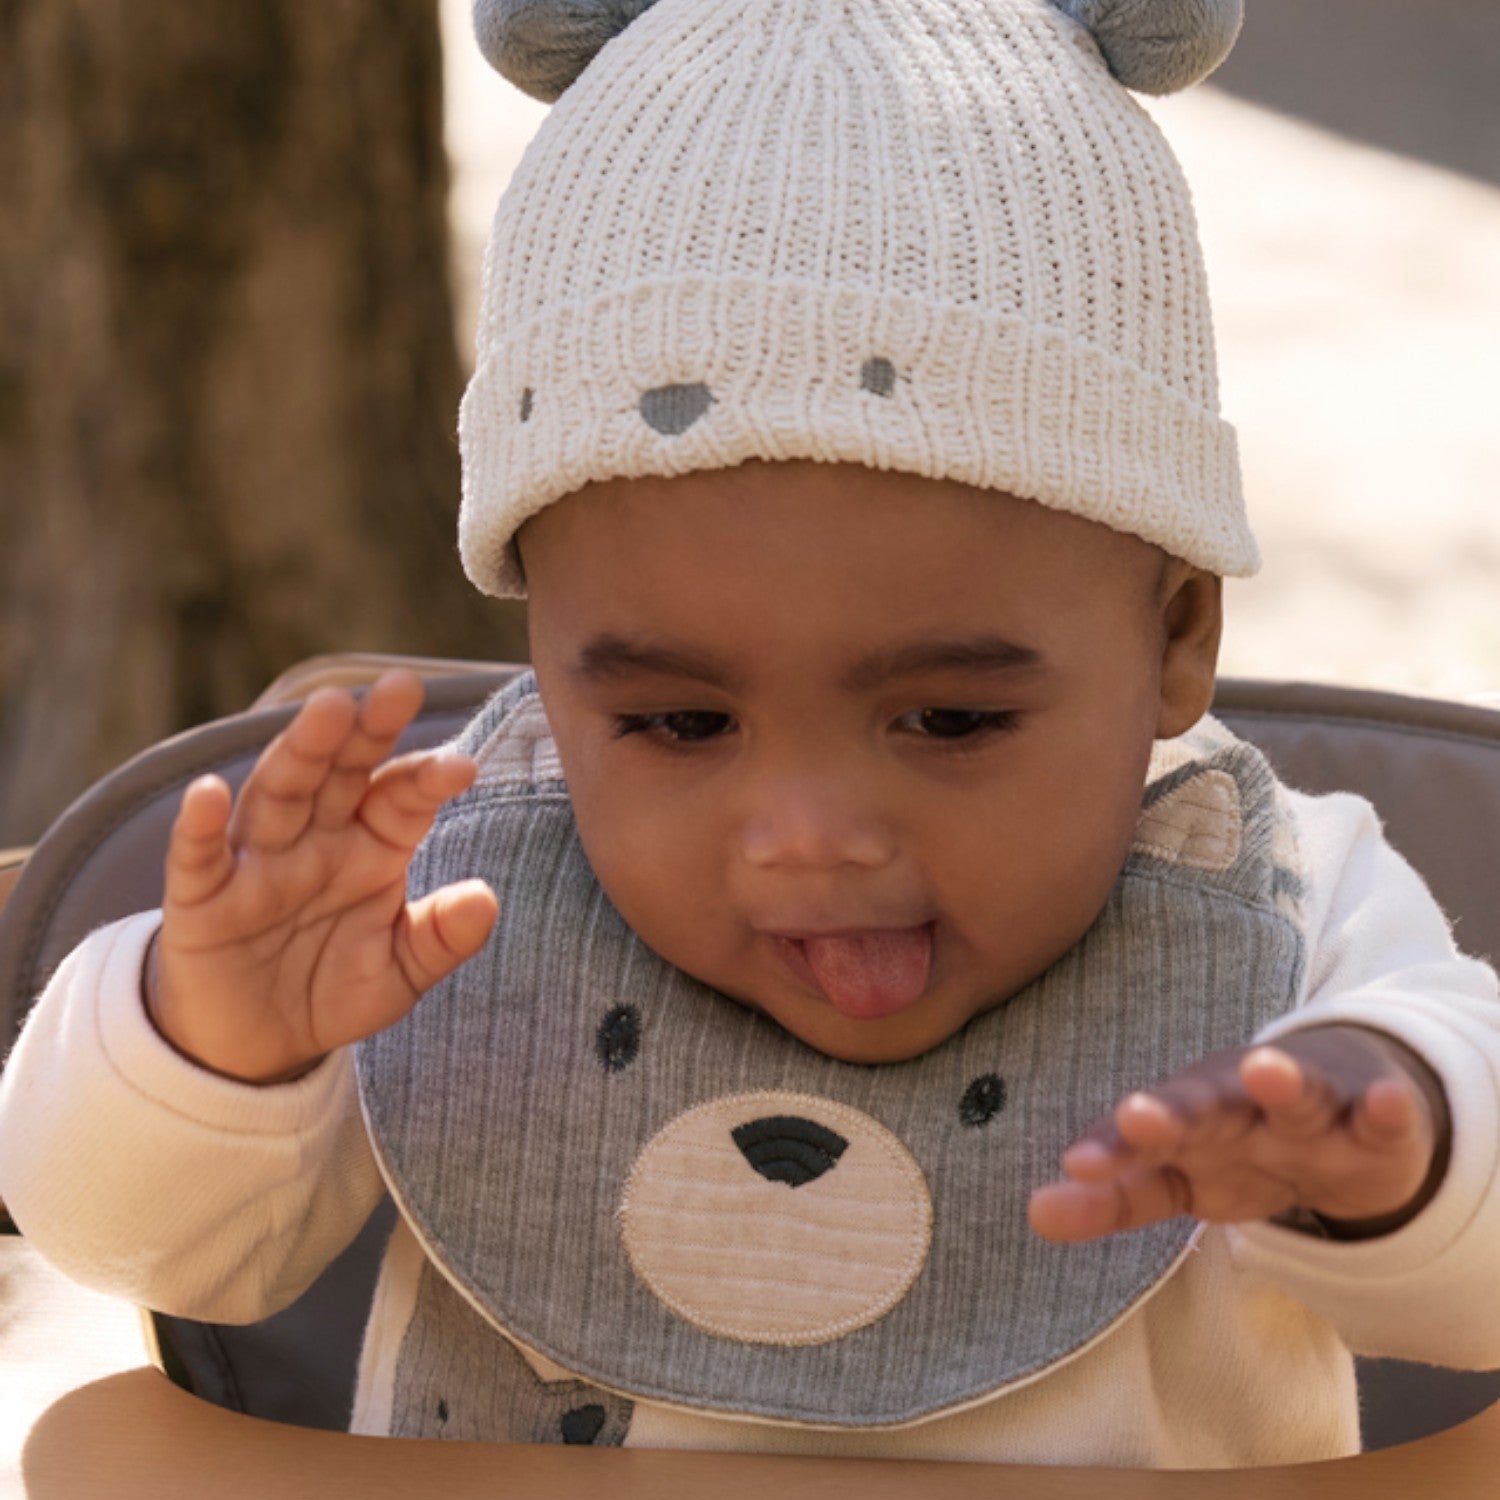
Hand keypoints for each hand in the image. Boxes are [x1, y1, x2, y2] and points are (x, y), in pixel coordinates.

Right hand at [145, 670, 498, 1083]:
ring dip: (301, 750)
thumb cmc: (331, 989)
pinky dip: (200, 826)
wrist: (254, 1045)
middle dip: (368, 729)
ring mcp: (256, 862)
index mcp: (370, 846)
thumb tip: (487, 899)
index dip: (428, 778)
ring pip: (279, 793)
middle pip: (341, 772)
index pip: (401, 796)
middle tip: (400, 687)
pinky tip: (210, 792)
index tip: (461, 768)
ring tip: (329, 709)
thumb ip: (441, 938)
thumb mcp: (398, 972)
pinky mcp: (202, 899)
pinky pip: (199, 857)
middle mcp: (315, 838)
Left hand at [1028, 1026, 1449, 1243]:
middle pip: (1203, 1106)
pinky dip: (1386, 1108)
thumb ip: (1112, 1198)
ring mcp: (1307, 1110)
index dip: (1111, 1152)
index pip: (1141, 1140)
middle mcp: (1238, 1106)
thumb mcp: (1177, 1179)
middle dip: (1172, 1112)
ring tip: (1267, 1068)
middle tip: (1139, 1115)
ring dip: (1279, 1080)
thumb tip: (1035, 1215)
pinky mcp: (1371, 1122)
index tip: (1077, 1163)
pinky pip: (1379, 1115)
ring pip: (1291, 1095)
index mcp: (1185, 1123)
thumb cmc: (1239, 1146)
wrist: (1340, 1115)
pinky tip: (1386, 1103)